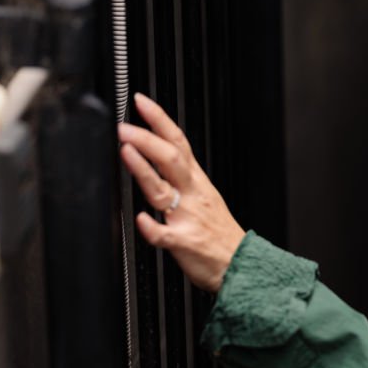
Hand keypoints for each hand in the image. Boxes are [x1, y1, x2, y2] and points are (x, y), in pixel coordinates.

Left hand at [117, 93, 245, 292]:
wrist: (242, 265)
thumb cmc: (219, 234)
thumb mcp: (205, 197)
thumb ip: (179, 179)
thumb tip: (154, 158)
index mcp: (198, 182)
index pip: (178, 142)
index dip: (160, 120)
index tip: (141, 102)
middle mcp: (193, 194)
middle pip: (171, 158)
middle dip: (146, 139)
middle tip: (124, 126)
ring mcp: (188, 217)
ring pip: (164, 190)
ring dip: (143, 169)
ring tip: (124, 152)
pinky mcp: (184, 243)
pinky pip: (165, 235)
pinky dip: (152, 227)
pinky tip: (140, 219)